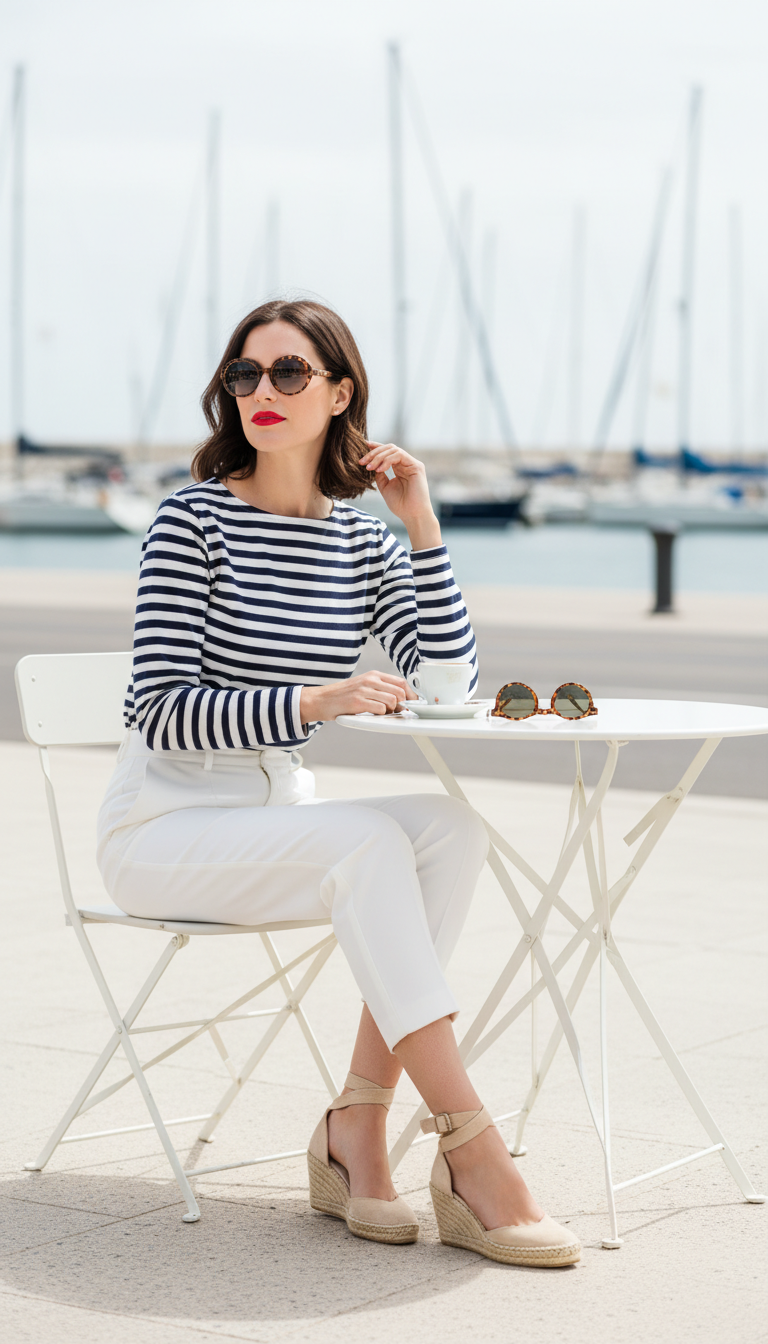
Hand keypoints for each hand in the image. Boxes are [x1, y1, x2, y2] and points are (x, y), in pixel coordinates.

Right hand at [300, 672, 417, 724]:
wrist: (322, 700)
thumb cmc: (344, 695)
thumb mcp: (364, 686)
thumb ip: (381, 690)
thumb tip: (402, 702)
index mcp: (374, 675)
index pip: (401, 682)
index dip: (411, 694)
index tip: (413, 703)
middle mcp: (370, 680)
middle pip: (400, 692)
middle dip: (403, 704)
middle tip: (397, 711)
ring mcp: (364, 690)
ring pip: (392, 701)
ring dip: (391, 711)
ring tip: (381, 713)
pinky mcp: (358, 702)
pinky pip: (380, 709)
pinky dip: (380, 715)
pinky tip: (371, 715)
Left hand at [360, 442, 441, 550]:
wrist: (412, 515)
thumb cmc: (400, 505)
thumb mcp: (385, 487)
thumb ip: (379, 475)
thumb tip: (372, 465)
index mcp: (399, 468)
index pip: (387, 452)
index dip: (375, 447)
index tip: (362, 446)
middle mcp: (406, 464)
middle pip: (389, 448)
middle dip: (373, 453)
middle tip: (362, 462)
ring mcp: (412, 464)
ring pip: (393, 449)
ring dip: (378, 456)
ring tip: (369, 468)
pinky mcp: (416, 466)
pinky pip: (399, 455)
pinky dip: (387, 460)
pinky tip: (380, 469)